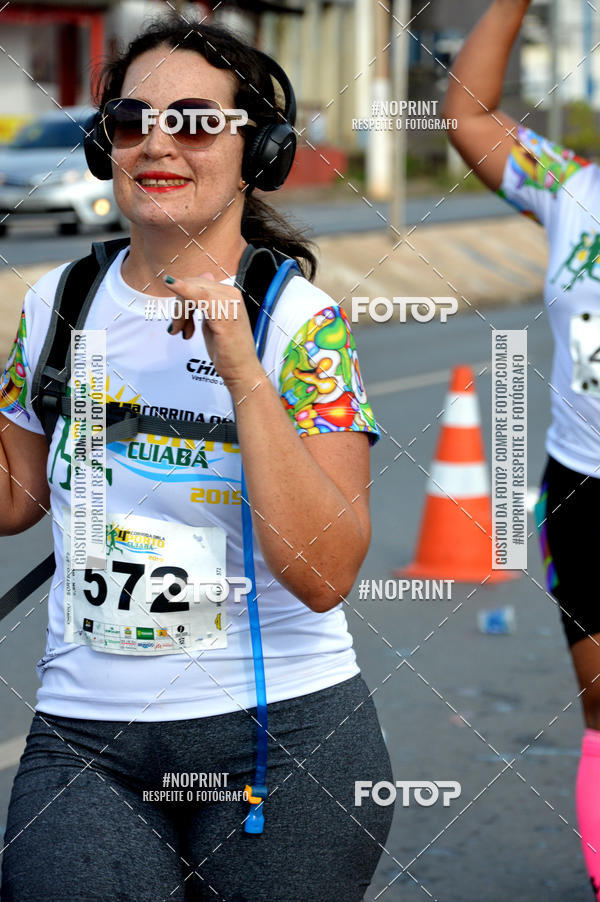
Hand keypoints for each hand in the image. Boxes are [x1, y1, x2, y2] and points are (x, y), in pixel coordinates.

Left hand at [162, 272, 262, 390]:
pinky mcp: (224, 315)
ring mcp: (229, 303)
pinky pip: (198, 296)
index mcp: (229, 294)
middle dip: (179, 307)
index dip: (182, 299)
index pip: (197, 283)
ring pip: (191, 291)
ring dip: (180, 312)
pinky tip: (170, 283)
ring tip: (183, 331)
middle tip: (178, 329)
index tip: (181, 322)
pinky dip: (182, 289)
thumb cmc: (228, 351)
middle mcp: (231, 294)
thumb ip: (203, 303)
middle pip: (192, 284)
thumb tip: (196, 281)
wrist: (241, 371)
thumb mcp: (212, 322)